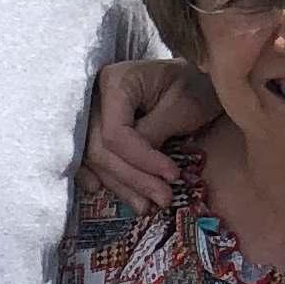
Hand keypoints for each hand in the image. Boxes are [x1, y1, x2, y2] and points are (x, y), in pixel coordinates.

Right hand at [83, 57, 218, 210]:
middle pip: (100, 150)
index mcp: (115, 82)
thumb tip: (137, 165)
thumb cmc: (194, 84)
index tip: (172, 176)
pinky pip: (90, 160)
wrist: (193, 78)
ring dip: (121, 186)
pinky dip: (102, 178)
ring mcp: (91, 115)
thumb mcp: (183, 105)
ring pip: (95, 160)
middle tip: (162, 199)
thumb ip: (155, 133)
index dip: (140, 160)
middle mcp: (94, 98)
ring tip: (148, 205)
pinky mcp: (95, 130)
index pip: (115, 133)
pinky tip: (106, 192)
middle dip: (132, 179)